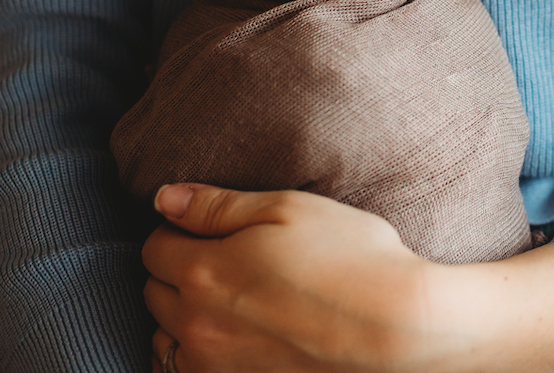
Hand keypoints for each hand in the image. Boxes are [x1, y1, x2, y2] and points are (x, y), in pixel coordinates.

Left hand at [142, 183, 553, 372]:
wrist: (399, 328)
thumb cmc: (351, 258)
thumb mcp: (287, 209)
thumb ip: (215, 205)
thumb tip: (163, 199)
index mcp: (204, 272)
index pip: (154, 247)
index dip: (179, 231)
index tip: (208, 227)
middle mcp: (198, 326)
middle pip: (155, 292)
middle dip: (177, 271)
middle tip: (221, 259)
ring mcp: (216, 367)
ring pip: (167, 339)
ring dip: (182, 317)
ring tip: (226, 301)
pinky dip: (197, 356)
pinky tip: (230, 339)